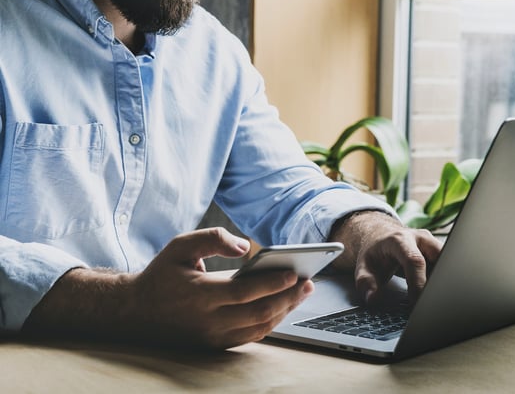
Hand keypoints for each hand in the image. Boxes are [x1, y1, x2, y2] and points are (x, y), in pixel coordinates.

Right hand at [24, 227, 313, 350]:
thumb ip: (212, 239)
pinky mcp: (214, 346)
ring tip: (302, 291)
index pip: (245, 293)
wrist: (135, 312)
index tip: (295, 271)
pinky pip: (249, 337)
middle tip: (308, 282)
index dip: (272, 283)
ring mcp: (212, 338)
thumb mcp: (180, 246)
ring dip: (284, 311)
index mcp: (200, 295)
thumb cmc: (162, 274)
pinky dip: (270, 323)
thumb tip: (244, 246)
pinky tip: (282, 306)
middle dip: (288, 298)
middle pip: (258, 314)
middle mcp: (208, 322)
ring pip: (258, 329)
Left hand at [329, 211, 442, 302]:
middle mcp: (419, 238)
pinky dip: (444, 278)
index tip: (417, 303)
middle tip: (433, 301)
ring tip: (436, 297)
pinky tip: (438, 291)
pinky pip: (448, 264)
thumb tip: (373, 298)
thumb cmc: (376, 252)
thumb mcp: (364, 265)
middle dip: (439, 280)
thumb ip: (365, 282)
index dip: (418, 283)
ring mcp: (432, 242)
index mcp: (400, 239)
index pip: (414, 260)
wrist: (381, 236)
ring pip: (447, 260)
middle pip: (439, 256)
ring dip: (444, 279)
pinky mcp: (439, 250)